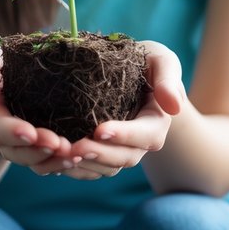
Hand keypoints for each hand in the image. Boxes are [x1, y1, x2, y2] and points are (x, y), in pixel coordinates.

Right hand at [0, 44, 72, 173]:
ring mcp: (21, 145)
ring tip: (74, 155)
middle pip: (15, 152)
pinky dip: (62, 163)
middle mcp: (2, 137)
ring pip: (34, 162)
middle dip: (37, 151)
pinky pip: (48, 164)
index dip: (12, 132)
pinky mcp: (39, 148)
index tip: (30, 132)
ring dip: (53, 162)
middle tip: (59, 145)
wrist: (12, 76)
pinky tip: (78, 158)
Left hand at [60, 39, 184, 179]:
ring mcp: (120, 149)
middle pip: (124, 157)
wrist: (129, 72)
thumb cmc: (147, 62)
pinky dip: (73, 168)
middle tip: (75, 148)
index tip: (101, 130)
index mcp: (156, 122)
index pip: (146, 135)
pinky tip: (54, 158)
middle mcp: (139, 142)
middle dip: (100, 154)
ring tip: (61, 154)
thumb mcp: (161, 61)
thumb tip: (174, 106)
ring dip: (84, 164)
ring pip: (105, 167)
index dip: (124, 135)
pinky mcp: (101, 151)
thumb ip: (168, 79)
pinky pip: (89, 168)